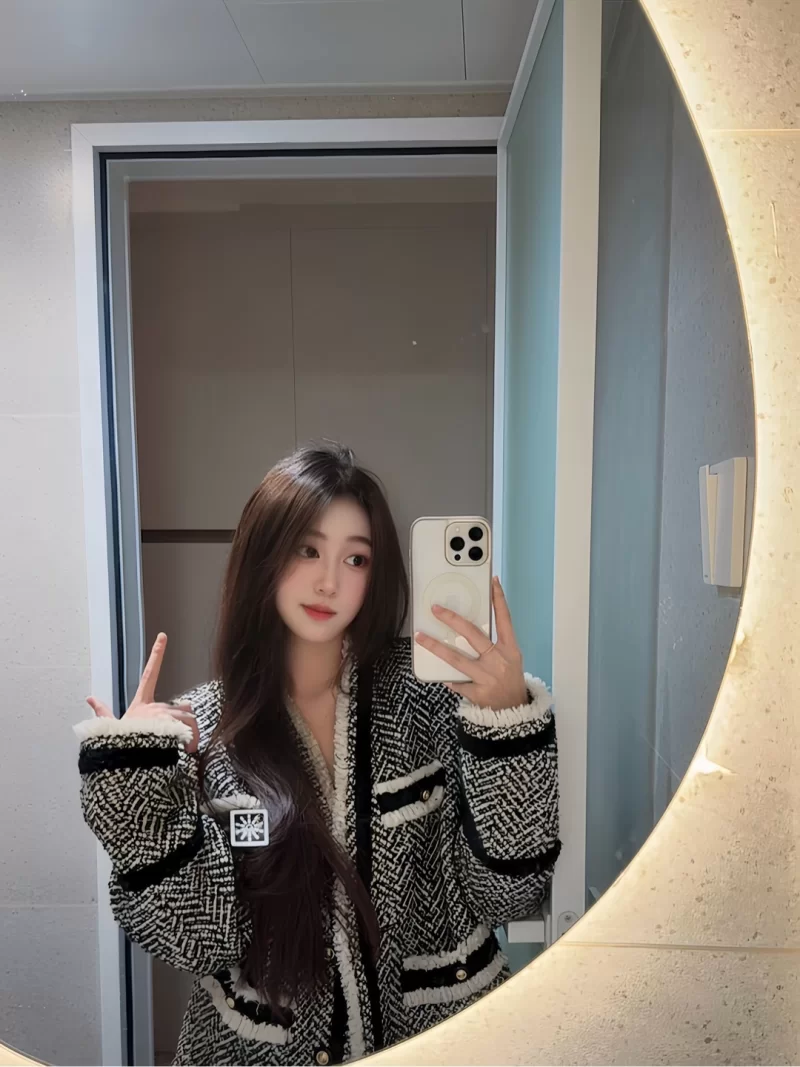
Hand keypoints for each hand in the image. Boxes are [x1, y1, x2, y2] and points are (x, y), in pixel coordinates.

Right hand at [86, 632, 198, 752]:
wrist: (127, 766)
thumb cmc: (121, 748)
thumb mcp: (110, 729)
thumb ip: (103, 712)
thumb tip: (90, 698)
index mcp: (141, 704)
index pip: (149, 673)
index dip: (156, 654)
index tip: (162, 636)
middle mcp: (155, 706)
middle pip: (181, 706)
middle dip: (185, 722)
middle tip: (185, 741)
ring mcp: (164, 714)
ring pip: (188, 717)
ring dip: (190, 732)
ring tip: (186, 749)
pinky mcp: (172, 725)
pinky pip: (190, 727)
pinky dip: (191, 738)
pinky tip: (185, 751)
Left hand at [414, 576, 527, 710]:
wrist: (515, 713)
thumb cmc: (510, 680)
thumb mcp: (512, 659)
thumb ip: (496, 643)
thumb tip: (470, 624)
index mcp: (511, 649)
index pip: (505, 620)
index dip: (500, 600)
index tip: (493, 582)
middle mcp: (499, 660)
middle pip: (473, 635)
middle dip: (453, 619)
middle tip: (436, 609)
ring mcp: (487, 677)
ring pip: (457, 658)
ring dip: (436, 647)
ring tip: (420, 637)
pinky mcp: (477, 693)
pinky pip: (457, 682)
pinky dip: (448, 678)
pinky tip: (438, 674)